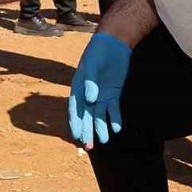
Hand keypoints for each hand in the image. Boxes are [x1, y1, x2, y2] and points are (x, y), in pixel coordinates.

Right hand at [68, 32, 130, 148]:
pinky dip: (114, 118)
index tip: (76, 136)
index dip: (75, 123)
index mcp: (77, 88)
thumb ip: (90, 82)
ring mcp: (100, 95)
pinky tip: (117, 128)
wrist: (112, 45)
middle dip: (87, 131)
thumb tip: (90, 100)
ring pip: (100, 115)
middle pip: (86, 116)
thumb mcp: (92, 65)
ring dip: (101, 128)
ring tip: (104, 140)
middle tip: (88, 146)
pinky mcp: (112, 94)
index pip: (75, 109)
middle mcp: (87, 95)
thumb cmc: (97, 53)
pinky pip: (113, 109)